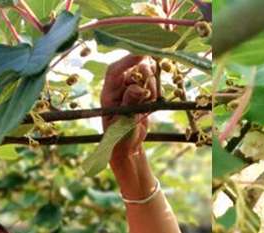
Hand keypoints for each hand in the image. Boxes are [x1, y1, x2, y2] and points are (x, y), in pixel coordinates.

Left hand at [100, 53, 156, 167]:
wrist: (127, 147)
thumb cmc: (120, 138)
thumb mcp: (123, 123)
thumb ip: (130, 105)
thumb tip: (137, 88)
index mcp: (108, 93)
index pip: (115, 71)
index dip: (127, 61)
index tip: (141, 55)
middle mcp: (119, 88)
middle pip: (133, 70)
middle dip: (144, 74)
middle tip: (150, 87)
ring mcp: (130, 91)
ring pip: (144, 76)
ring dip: (151, 85)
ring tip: (149, 101)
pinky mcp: (142, 95)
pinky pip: (151, 85)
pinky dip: (154, 91)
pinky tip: (151, 103)